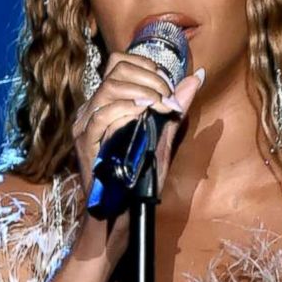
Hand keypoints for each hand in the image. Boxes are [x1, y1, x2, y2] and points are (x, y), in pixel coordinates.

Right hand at [71, 53, 205, 264]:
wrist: (120, 218)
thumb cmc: (139, 183)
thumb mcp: (163, 140)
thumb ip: (176, 108)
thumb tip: (197, 77)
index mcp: (107, 105)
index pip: (118, 63)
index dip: (146, 65)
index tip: (169, 85)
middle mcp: (92, 111)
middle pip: (116, 70)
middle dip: (150, 78)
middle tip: (169, 99)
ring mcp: (86, 126)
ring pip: (109, 88)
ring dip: (142, 92)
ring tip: (161, 107)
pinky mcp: (85, 144)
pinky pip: (101, 115)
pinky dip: (125, 109)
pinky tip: (143, 115)